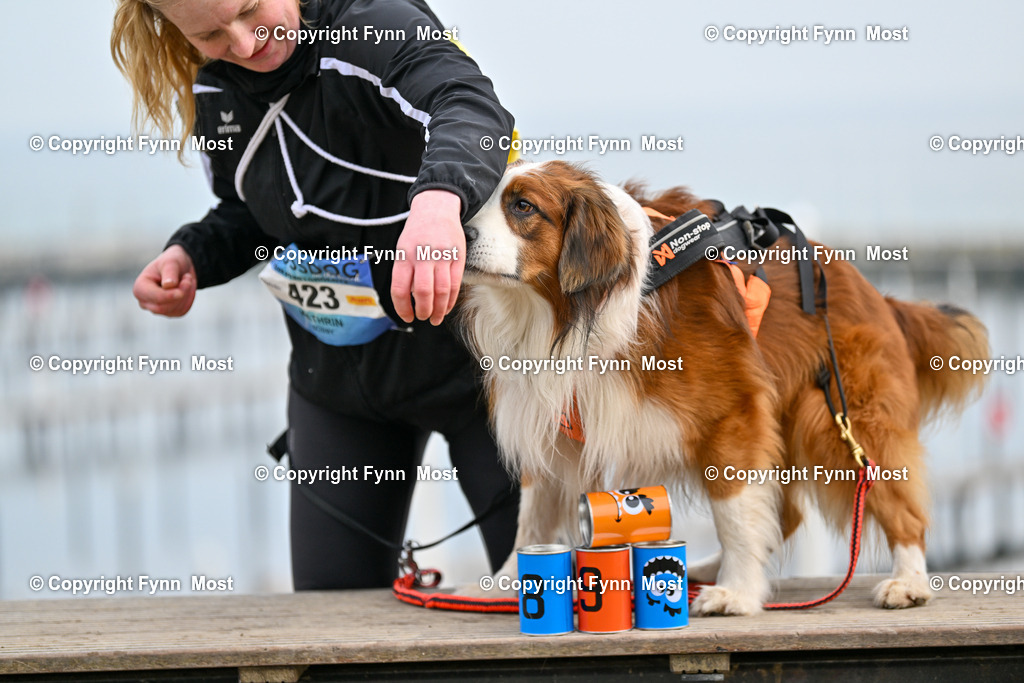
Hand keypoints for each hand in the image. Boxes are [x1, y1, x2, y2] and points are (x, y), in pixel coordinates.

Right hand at [133, 245, 196, 316]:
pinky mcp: (169, 312)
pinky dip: (189, 300)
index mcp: (140, 288)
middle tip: (188, 279)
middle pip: (163, 307)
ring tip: (187, 279)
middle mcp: (145, 301)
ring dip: (186, 295)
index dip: (169, 296)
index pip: (153, 298)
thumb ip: (169, 273)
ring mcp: (156, 309)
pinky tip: (187, 289)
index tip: (181, 292)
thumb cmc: (171, 262)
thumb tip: (168, 285)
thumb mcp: (170, 262)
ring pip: (174, 310)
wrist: (178, 268)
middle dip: (180, 294)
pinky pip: (182, 311)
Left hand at [391, 190, 464, 325]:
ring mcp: (442, 256)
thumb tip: (411, 300)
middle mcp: (423, 256)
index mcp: (404, 256)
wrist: (436, 208)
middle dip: (423, 310)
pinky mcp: (457, 257)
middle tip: (423, 317)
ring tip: (436, 317)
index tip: (407, 317)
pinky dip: (451, 300)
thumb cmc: (417, 233)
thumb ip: (405, 273)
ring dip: (439, 309)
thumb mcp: (403, 249)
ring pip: (442, 291)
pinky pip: (455, 284)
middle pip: (423, 292)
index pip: (400, 289)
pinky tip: (447, 306)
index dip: (403, 308)